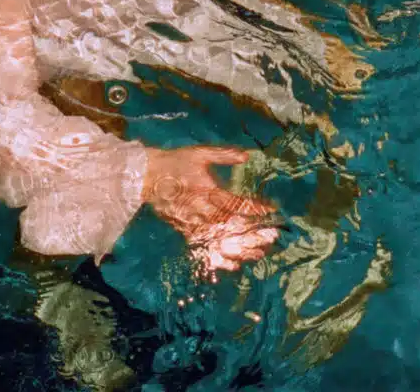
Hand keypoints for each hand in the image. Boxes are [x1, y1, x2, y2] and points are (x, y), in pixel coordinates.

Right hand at [144, 146, 278, 273]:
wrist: (147, 177)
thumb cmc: (176, 162)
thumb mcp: (200, 154)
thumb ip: (224, 155)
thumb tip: (247, 156)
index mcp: (208, 190)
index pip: (238, 202)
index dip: (256, 207)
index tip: (272, 210)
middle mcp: (203, 210)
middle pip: (233, 226)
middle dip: (254, 233)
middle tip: (273, 238)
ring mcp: (194, 223)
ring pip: (221, 241)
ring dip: (241, 248)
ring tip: (259, 254)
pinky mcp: (185, 231)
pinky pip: (205, 249)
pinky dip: (220, 258)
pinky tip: (233, 265)